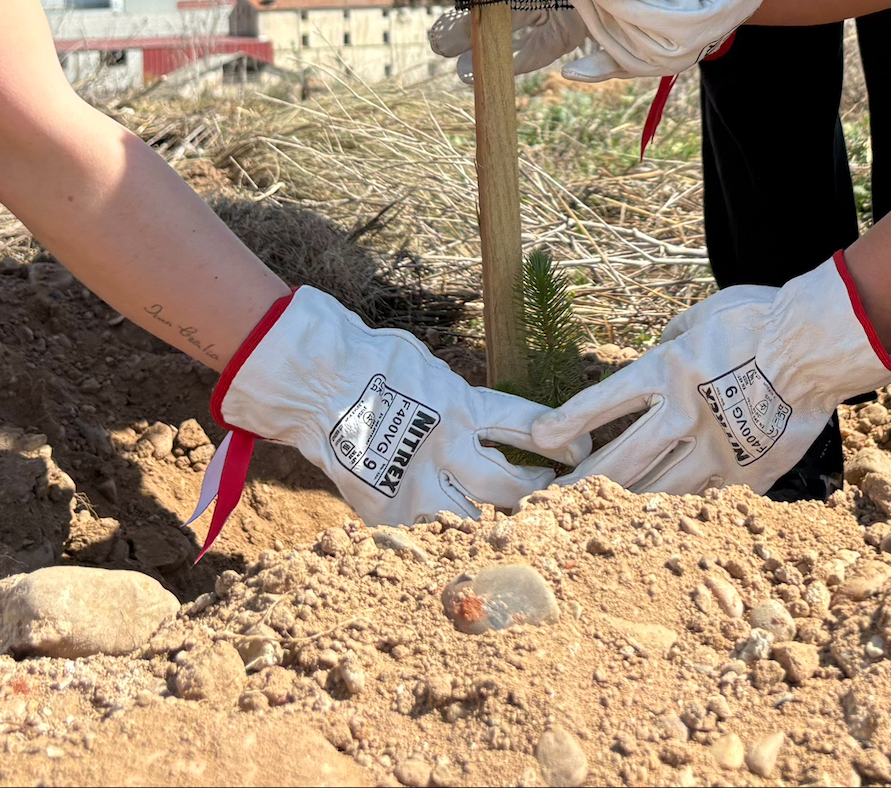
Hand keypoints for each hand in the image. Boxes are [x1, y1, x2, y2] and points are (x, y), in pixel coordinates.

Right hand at [211, 286, 575, 527]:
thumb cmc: (369, 362)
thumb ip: (460, 400)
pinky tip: (448, 527)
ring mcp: (414, 483)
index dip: (561, 444)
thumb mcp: (429, 370)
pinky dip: (437, 528)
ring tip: (505, 520)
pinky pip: (424, 529)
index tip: (580, 453)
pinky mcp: (385, 510)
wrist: (310, 380)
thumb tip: (489, 424)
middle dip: (536, 492)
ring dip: (490, 519)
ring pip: (471, 520)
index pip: (527, 428)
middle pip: (509, 488)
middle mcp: (444, 448)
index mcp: (460, 407)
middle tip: (548, 492)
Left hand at [531, 257, 890, 496]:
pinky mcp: (747, 474)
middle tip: (553, 502)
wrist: (819, 345)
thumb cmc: (761, 319)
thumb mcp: (703, 316)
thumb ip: (672, 338)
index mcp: (668, 370)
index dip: (565, 424)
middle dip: (580, 486)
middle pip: (618, 464)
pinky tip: (661, 520)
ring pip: (657, 491)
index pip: (601, 404)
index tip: (541, 441)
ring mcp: (716, 451)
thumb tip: (656, 351)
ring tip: (595, 521)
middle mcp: (684, 415)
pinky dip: (681, 508)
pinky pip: (705, 500)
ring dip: (622, 506)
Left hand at [560, 0, 817, 80]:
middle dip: (593, 8)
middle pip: (625, 37)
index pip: (638, 17)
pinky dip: (602, 66)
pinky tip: (573, 72)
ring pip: (622, 49)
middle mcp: (688, 45)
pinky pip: (630, 62)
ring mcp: (677, 48)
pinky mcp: (667, 43)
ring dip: (593, 24)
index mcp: (700, 24)